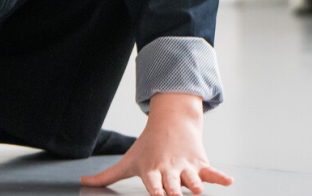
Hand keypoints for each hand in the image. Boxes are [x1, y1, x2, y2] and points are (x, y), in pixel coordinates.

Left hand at [78, 92, 232, 195]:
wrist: (171, 122)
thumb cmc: (147, 147)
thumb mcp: (127, 161)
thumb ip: (106, 176)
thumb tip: (82, 182)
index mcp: (152, 171)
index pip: (152, 183)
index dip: (155, 190)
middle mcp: (169, 169)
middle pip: (172, 183)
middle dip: (174, 191)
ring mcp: (186, 166)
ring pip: (192, 178)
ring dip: (196, 184)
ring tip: (199, 190)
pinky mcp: (200, 163)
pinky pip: (212, 172)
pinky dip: (220, 177)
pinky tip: (229, 182)